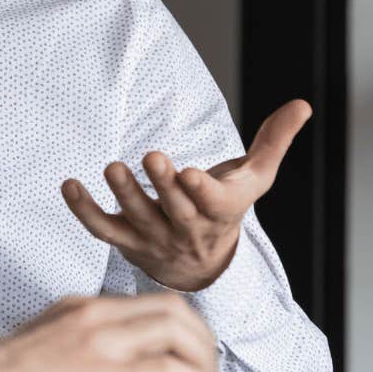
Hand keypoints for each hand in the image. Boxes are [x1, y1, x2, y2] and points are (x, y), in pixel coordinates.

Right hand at [0, 293, 223, 371]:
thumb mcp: (49, 338)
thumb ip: (84, 338)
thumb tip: (118, 358)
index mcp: (84, 307)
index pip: (152, 301)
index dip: (185, 324)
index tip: (194, 347)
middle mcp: (97, 316)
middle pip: (173, 308)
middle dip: (202, 337)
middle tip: (209, 364)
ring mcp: (102, 342)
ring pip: (177, 331)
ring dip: (204, 358)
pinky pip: (170, 371)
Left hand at [61, 99, 312, 291]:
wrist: (204, 267)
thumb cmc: (227, 208)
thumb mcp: (256, 178)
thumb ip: (275, 140)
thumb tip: (303, 103)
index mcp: (221, 212)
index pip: (214, 205)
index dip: (202, 192)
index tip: (191, 173)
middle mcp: (188, 229)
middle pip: (175, 210)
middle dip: (163, 186)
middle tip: (151, 157)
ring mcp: (156, 239)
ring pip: (138, 220)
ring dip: (124, 195)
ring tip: (112, 168)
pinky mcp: (128, 242)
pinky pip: (103, 229)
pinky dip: (84, 210)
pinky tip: (69, 185)